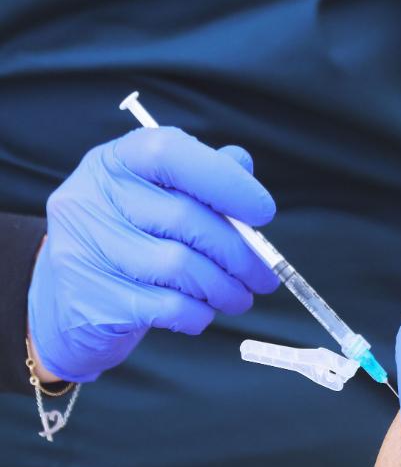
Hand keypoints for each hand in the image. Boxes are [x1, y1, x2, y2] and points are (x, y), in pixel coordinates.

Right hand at [28, 127, 278, 382]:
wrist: (69, 303)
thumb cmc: (131, 240)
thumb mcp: (160, 197)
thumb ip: (202, 177)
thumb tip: (243, 163)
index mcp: (115, 162)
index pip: (169, 153)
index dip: (224, 180)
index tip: (263, 212)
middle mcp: (91, 197)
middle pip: (185, 218)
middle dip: (240, 253)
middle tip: (265, 275)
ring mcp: (84, 248)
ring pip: (179, 266)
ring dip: (224, 288)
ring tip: (239, 297)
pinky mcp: (90, 299)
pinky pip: (166, 306)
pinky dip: (198, 313)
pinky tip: (202, 312)